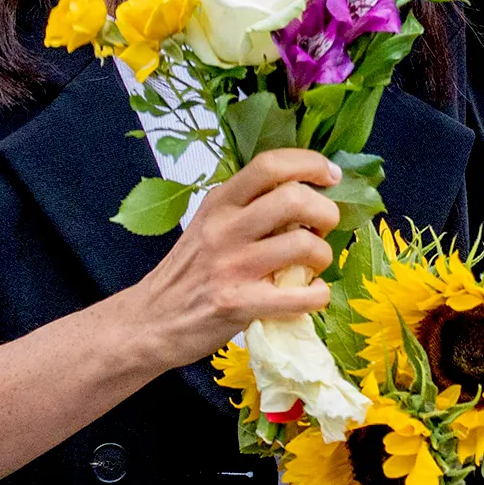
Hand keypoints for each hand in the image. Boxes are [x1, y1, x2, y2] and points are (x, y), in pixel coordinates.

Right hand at [117, 149, 341, 373]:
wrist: (152, 320)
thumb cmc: (188, 273)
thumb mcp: (208, 225)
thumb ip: (247, 209)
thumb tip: (305, 198)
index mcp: (219, 202)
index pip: (269, 164)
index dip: (310, 164)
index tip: (331, 176)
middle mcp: (224, 227)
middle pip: (294, 198)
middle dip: (326, 212)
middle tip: (322, 228)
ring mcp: (232, 265)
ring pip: (305, 245)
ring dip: (323, 256)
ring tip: (312, 267)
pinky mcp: (239, 303)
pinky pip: (301, 296)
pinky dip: (318, 296)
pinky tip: (309, 296)